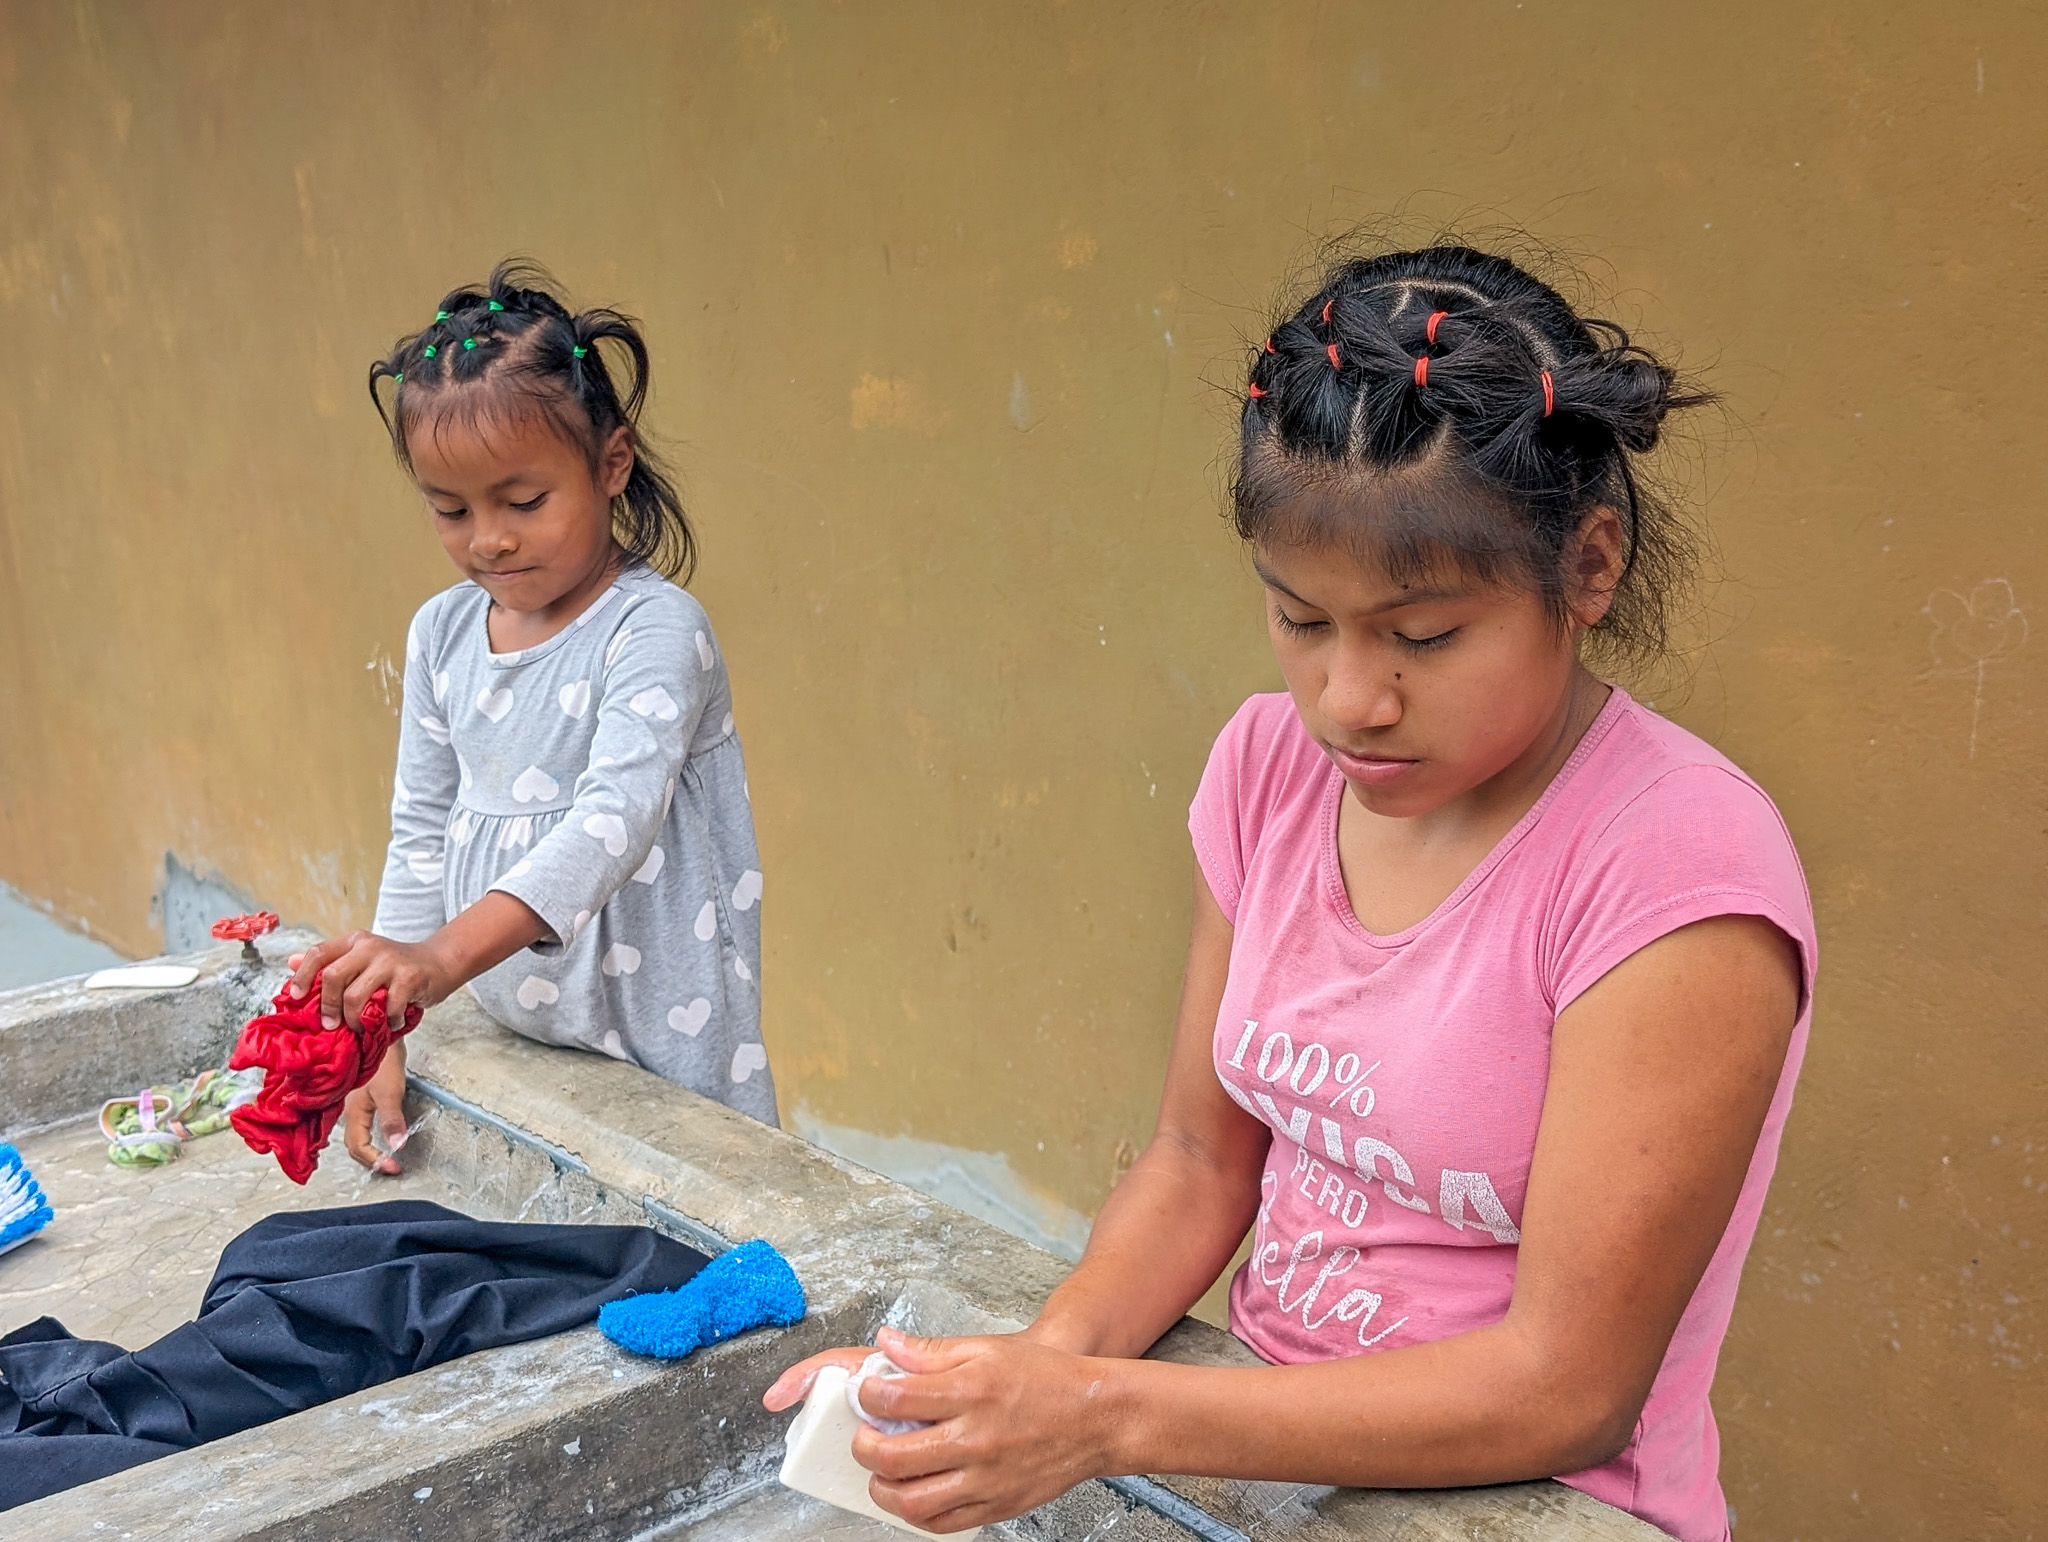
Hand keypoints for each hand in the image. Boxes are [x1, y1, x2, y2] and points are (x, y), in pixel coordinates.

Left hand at [289, 930, 450, 1031]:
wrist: (439, 962)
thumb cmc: (396, 966)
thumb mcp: (362, 958)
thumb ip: (331, 961)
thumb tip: (291, 962)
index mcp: (355, 941)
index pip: (319, 952)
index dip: (303, 976)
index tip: (297, 997)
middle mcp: (370, 947)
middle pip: (333, 976)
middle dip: (327, 1006)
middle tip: (331, 1025)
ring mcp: (391, 961)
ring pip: (355, 996)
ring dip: (354, 1020)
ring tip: (361, 1028)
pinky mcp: (410, 977)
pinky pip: (387, 1007)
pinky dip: (388, 1021)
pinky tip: (392, 1022)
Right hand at [343, 1038, 409, 1173]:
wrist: (377, 1033)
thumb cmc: (382, 1060)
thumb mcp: (390, 1092)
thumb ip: (392, 1120)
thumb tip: (397, 1145)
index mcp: (353, 1113)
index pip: (358, 1148)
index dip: (375, 1161)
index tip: (394, 1167)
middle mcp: (348, 1110)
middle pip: (353, 1144)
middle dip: (370, 1159)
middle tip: (389, 1166)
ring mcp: (352, 1102)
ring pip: (355, 1133)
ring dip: (367, 1148)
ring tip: (383, 1155)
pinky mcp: (359, 1094)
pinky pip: (359, 1122)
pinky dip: (368, 1134)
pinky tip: (376, 1133)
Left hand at [762, 1326, 1121, 1532]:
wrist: (1098, 1417)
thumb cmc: (1048, 1379)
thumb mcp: (988, 1348)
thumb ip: (932, 1351)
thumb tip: (887, 1344)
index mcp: (972, 1392)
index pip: (896, 1398)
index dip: (868, 1394)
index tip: (866, 1392)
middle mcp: (976, 1439)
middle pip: (893, 1456)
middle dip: (864, 1446)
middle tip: (865, 1435)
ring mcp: (986, 1478)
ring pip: (912, 1501)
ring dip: (883, 1487)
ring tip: (882, 1470)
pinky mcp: (996, 1505)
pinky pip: (942, 1523)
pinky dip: (916, 1514)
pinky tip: (914, 1492)